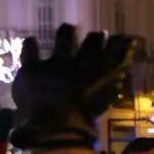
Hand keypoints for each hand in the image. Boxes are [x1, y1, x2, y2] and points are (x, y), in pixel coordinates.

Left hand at [8, 24, 136, 150]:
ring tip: (68, 27)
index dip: (119, 45)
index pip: (113, 55)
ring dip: (66, 33)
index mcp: (97, 75)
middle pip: (90, 45)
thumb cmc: (81, 121)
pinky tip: (30, 39)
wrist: (53, 126)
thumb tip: (120, 79)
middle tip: (98, 34)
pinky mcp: (33, 68)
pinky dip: (30, 45)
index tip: (124, 38)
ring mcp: (55, 64)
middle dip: (95, 38)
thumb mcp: (100, 105)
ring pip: (64, 40)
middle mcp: (78, 64)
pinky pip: (30, 51)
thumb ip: (110, 90)